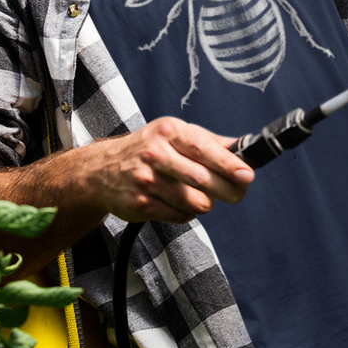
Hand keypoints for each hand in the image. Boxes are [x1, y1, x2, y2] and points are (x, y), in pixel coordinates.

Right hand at [83, 117, 253, 223]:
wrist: (101, 170)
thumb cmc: (147, 148)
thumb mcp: (174, 134)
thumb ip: (209, 141)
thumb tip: (243, 147)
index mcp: (168, 132)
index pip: (203, 149)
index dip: (228, 164)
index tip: (247, 174)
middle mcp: (154, 154)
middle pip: (201, 178)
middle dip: (227, 189)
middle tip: (237, 193)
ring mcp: (145, 180)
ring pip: (193, 201)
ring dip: (205, 203)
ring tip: (200, 196)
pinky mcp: (139, 205)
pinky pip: (179, 216)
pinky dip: (187, 213)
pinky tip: (180, 203)